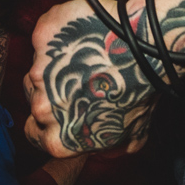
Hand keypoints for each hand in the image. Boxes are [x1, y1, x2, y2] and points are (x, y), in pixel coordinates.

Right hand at [25, 0, 156, 156]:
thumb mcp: (135, 132)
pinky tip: (87, 33)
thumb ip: (112, 147)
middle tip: (83, 77)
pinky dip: (63, 34)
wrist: (150, 47)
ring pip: (38, 68)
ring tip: (89, 56)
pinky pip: (47, 37)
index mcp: (59, 139)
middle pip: (35, 99)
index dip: (49, 120)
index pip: (35, 134)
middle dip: (54, 90)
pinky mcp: (43, 38)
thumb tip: (106, 150)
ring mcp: (39, 71)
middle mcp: (42, 109)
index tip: (65, 106)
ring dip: (56, 63)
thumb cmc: (144, 90)